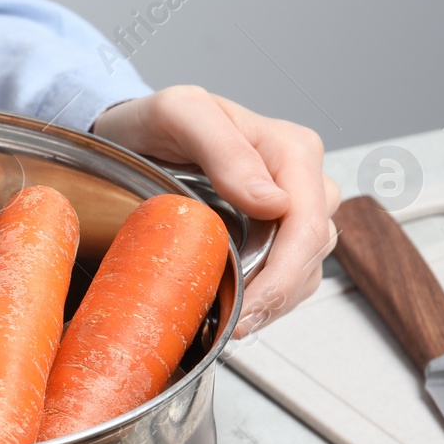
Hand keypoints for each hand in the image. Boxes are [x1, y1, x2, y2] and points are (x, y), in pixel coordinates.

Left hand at [91, 85, 341, 336]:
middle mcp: (300, 178)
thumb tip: (271, 201)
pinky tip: (236, 306)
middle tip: (236, 328)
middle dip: (278, 297)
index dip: (282, 276)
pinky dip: (266, 296)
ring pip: (306, 268)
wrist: (131, 134)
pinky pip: (288, 274)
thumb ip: (225, 150)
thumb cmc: (155, 122)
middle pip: (312, 251)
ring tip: (233, 322)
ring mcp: (292, 207)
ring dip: (274, 302)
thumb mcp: (180, 115)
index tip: (245, 310)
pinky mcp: (274, 231)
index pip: (308, 225)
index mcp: (291, 149)